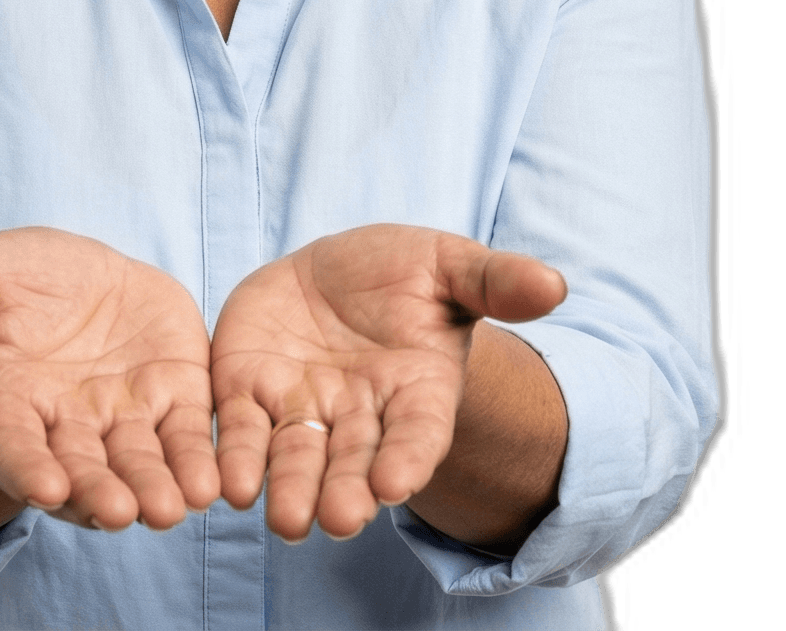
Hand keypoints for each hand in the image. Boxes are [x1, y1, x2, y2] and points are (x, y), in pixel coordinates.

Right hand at [0, 227, 219, 531]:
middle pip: (80, 471)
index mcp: (7, 406)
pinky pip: (191, 438)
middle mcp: (65, 430)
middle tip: (117, 512)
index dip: (24, 468)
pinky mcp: (177, 402)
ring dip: (156, 488)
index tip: (41, 486)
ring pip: (139, 465)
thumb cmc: (16, 286)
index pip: (9, 447)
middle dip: (97, 493)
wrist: (79, 285)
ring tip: (172, 508)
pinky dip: (202, 462)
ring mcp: (123, 422)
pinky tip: (217, 482)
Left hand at [210, 225, 565, 542]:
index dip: (409, 458)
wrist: (334, 272)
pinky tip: (229, 485)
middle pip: (355, 462)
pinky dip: (235, 459)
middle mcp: (361, 415)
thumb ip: (495, 280)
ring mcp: (304, 409)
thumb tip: (556, 286)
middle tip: (337, 520)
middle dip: (346, 491)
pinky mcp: (248, 394)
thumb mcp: (451, 266)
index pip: (419, 433)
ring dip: (290, 490)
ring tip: (284, 519)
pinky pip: (240, 431)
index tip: (396, 484)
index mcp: (418, 390)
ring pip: (296, 458)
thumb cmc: (406, 276)